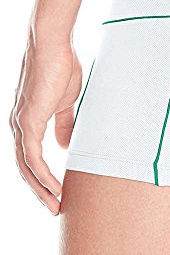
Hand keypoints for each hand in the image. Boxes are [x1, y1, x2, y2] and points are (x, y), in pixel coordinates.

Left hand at [10, 35, 81, 214]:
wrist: (52, 47)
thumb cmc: (60, 68)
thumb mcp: (65, 102)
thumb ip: (63, 124)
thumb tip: (64, 144)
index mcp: (27, 122)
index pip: (30, 158)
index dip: (41, 177)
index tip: (57, 191)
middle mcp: (18, 127)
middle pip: (24, 169)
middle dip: (39, 191)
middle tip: (55, 208)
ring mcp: (20, 125)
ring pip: (26, 168)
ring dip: (40, 189)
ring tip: (55, 205)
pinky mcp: (27, 122)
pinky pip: (32, 157)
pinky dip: (43, 175)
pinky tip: (54, 187)